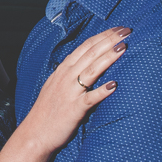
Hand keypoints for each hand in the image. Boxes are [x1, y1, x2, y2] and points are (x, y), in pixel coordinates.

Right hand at [20, 26, 129, 155]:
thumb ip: (70, 72)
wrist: (35, 133)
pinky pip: (90, 98)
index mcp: (63, 69)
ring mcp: (70, 92)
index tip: (118, 29)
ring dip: (108, 57)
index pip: (85, 46)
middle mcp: (66, 77)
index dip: (102, 36)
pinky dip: (102, 91)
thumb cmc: (48, 109)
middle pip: (91, 53)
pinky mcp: (74, 109)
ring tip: (123, 47)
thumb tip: (85, 61)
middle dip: (109, 40)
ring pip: (92, 70)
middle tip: (126, 31)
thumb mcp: (56, 84)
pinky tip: (114, 85)